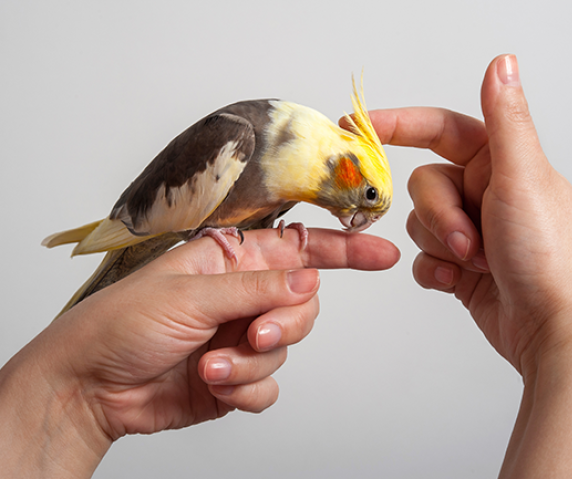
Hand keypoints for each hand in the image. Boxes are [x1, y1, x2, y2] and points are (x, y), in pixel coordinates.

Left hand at [0, 227, 398, 476]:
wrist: (91, 386)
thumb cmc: (122, 323)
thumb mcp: (192, 294)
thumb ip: (258, 287)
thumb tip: (309, 281)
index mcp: (230, 260)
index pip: (298, 247)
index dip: (343, 249)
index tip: (380, 254)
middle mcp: (241, 295)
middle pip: (302, 303)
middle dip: (285, 322)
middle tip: (255, 331)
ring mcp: (240, 336)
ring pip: (286, 346)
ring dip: (253, 359)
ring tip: (213, 363)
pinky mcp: (236, 376)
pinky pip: (270, 382)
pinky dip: (246, 387)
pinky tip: (214, 383)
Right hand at [365, 55, 571, 477]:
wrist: (552, 327)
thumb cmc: (549, 254)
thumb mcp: (523, 178)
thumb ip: (505, 121)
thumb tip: (501, 64)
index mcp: (501, 163)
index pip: (440, 128)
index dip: (400, 124)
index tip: (360, 126)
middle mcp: (483, 192)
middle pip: (424, 184)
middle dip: (439, 215)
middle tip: (467, 240)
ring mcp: (470, 230)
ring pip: (418, 223)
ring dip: (439, 245)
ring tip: (473, 263)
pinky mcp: (459, 265)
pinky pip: (421, 259)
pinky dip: (435, 271)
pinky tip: (458, 281)